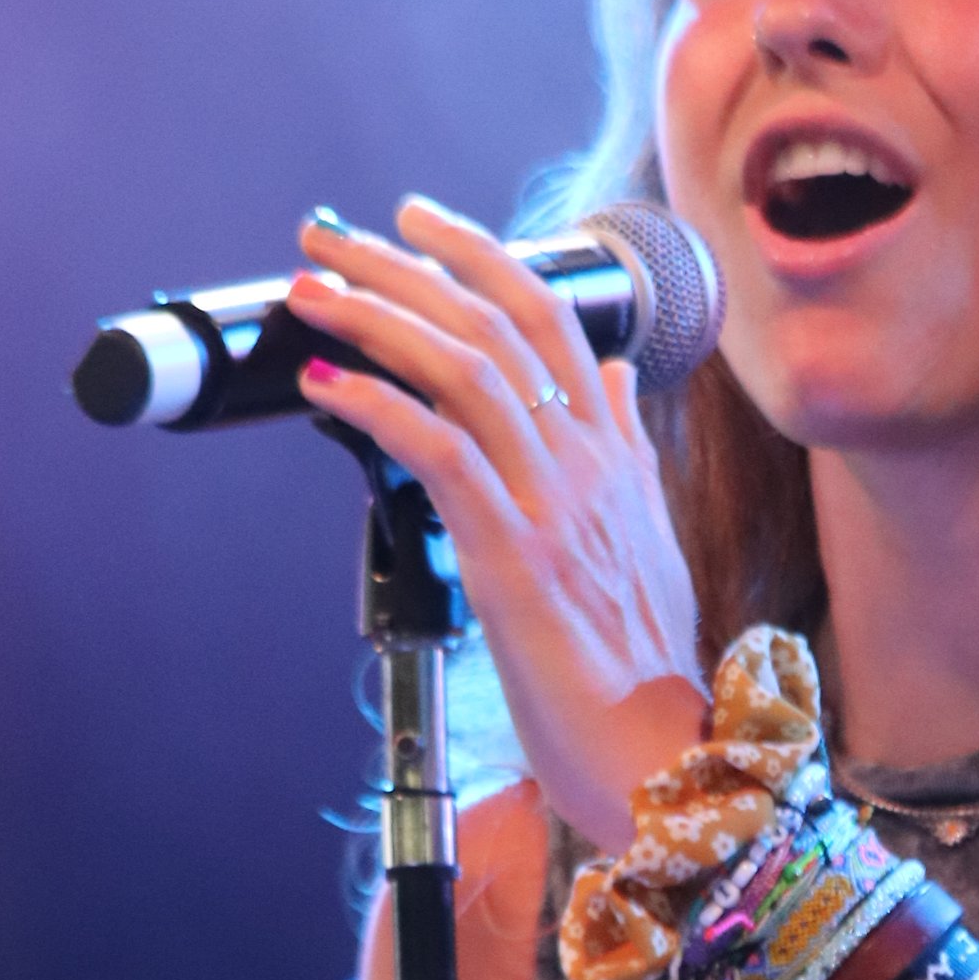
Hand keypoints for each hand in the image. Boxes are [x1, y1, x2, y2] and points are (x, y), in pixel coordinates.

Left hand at [288, 200, 706, 850]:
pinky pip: (439, 452)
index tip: (419, 222)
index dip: (483, 254)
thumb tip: (616, 379)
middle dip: (405, 264)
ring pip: (465, 369)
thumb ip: (626, 450)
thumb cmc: (641, 668)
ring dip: (378, 317)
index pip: (553, 315)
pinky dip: (376, 406)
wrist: (664, 758)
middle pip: (497, 321)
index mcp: (615, 455)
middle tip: (333, 235)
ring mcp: (554, 504)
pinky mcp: (514, 556)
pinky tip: (325, 386)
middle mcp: (589, 463)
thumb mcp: (648, 537)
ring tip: (314, 292)